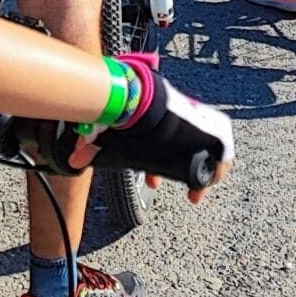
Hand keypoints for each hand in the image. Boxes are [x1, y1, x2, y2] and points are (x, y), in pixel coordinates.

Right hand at [69, 54, 233, 202]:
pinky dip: (220, 168)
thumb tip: (72, 161)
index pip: (166, 146)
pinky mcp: (216, 130)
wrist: (144, 103)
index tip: (153, 183)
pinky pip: (223, 153)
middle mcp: (184, 122)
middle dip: (180, 174)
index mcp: (162, 122)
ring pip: (206, 152)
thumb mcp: (108, 135)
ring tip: (195, 191)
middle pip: (188, 151)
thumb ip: (90, 147)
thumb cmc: (127, 116)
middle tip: (183, 193)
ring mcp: (201, 124)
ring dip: (201, 172)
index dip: (160, 169)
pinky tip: (213, 180)